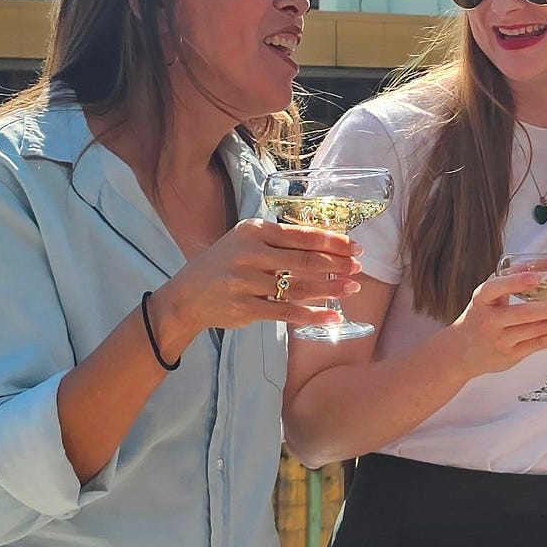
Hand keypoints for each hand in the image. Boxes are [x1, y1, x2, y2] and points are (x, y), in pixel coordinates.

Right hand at [149, 217, 359, 353]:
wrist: (187, 296)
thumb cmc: (224, 265)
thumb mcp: (246, 242)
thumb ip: (278, 240)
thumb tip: (325, 244)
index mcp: (254, 231)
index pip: (302, 235)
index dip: (332, 242)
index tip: (355, 247)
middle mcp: (250, 253)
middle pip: (304, 259)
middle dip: (337, 264)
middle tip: (359, 268)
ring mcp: (247, 281)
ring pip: (299, 286)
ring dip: (330, 289)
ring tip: (352, 289)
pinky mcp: (246, 307)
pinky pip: (287, 312)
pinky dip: (313, 315)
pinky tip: (333, 315)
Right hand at [450, 265, 546, 378]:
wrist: (460, 351)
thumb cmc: (480, 316)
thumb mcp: (488, 295)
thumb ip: (514, 277)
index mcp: (482, 300)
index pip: (496, 288)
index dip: (516, 282)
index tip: (535, 277)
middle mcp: (489, 320)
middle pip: (524, 314)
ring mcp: (500, 340)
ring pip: (535, 330)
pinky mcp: (511, 355)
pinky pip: (538, 344)